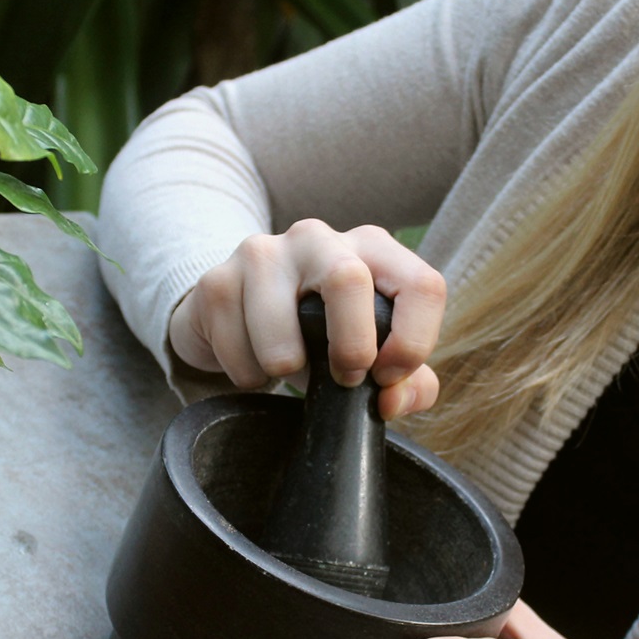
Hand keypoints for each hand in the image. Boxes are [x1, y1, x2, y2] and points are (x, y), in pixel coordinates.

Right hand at [167, 219, 445, 421]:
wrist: (237, 317)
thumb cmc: (318, 334)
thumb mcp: (372, 355)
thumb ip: (408, 383)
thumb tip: (392, 399)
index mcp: (371, 249)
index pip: (421, 285)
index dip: (414, 342)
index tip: (389, 377)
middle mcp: (318, 238)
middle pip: (347, 279)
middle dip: (350, 346)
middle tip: (343, 378)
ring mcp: (262, 252)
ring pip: (279, 329)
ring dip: (287, 368)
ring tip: (289, 368)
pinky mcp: (217, 280)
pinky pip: (236, 349)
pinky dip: (248, 374)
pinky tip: (252, 359)